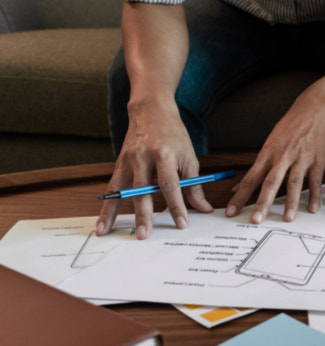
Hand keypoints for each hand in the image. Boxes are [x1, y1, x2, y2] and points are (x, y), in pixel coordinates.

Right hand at [96, 97, 212, 239]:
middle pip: (142, 190)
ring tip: (106, 232)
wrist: (151, 110)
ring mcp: (127, 159)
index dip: (176, 205)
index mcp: (164, 153)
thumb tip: (202, 209)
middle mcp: (142, 156)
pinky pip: (113, 187)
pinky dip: (107, 205)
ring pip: (120, 190)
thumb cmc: (173, 135)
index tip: (182, 223)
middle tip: (145, 235)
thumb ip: (194, 185)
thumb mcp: (189, 157)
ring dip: (112, 213)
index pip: (170, 184)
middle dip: (143, 214)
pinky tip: (102, 222)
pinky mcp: (118, 163)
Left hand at [225, 87, 324, 223]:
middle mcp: (283, 157)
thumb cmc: (289, 129)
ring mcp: (301, 159)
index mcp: (268, 154)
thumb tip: (238, 188)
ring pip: (294, 183)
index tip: (231, 211)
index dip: (240, 196)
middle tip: (256, 220)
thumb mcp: (270, 145)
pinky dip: (314, 195)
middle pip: (270, 182)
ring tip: (287, 218)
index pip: (251, 178)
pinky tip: (312, 208)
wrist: (312, 110)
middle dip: (262, 202)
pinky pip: (315, 181)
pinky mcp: (317, 161)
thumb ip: (256, 169)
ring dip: (291, 202)